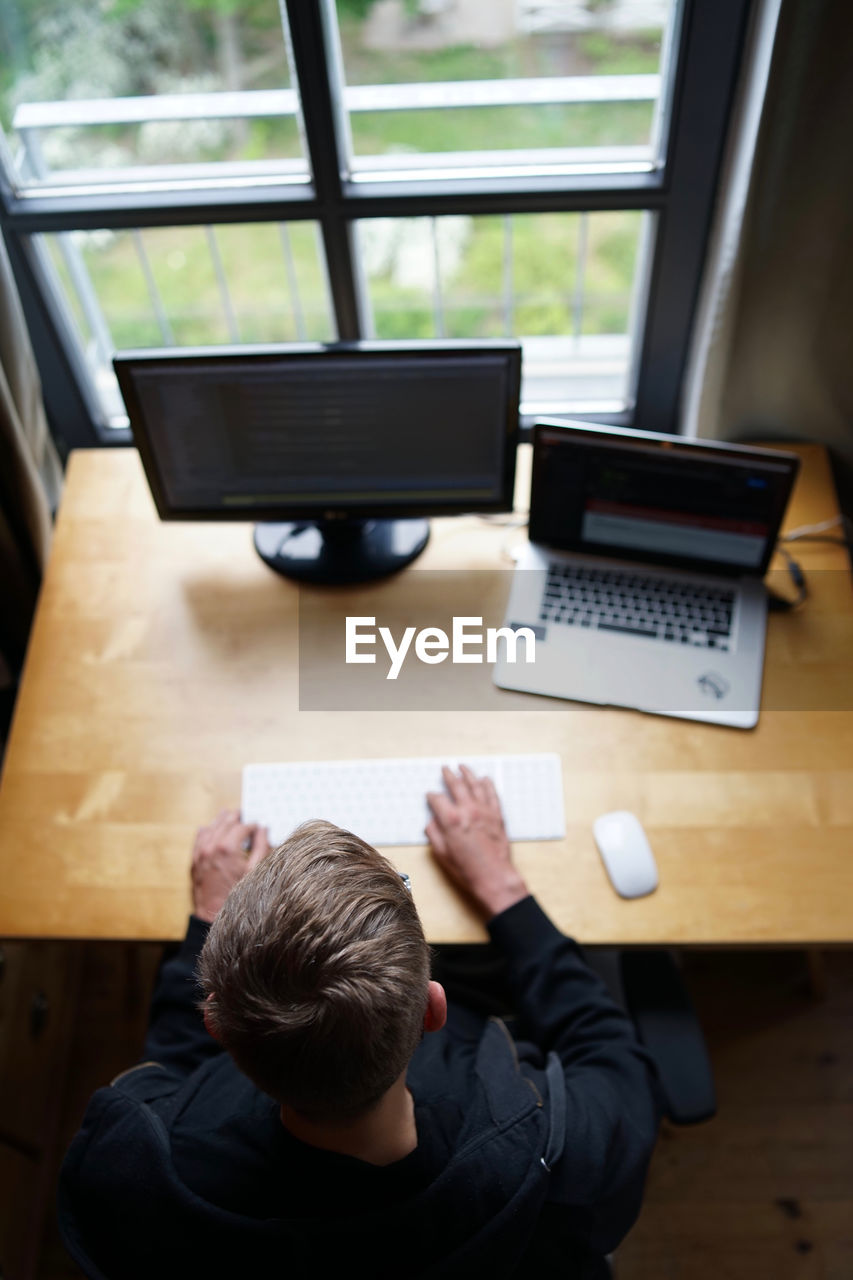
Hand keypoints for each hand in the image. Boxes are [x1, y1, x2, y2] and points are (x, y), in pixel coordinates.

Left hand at [190, 809, 270, 923]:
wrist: (213, 916)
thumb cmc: (237, 896)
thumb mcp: (255, 872)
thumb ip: (261, 847)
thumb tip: (263, 830)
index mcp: (228, 848)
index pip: (243, 826)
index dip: (253, 825)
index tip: (258, 827)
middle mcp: (211, 847)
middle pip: (226, 821)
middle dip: (238, 818)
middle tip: (246, 817)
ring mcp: (200, 852)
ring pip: (212, 826)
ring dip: (223, 821)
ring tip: (232, 819)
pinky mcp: (195, 860)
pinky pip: (200, 836)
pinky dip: (208, 830)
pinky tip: (213, 829)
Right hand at [426, 765, 528, 919]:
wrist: (494, 877)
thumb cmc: (468, 870)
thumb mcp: (442, 854)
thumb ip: (434, 834)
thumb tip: (433, 821)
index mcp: (451, 820)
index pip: (437, 799)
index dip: (432, 796)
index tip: (430, 796)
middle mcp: (468, 811)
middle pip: (456, 785)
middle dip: (449, 775)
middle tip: (445, 769)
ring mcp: (485, 811)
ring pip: (475, 785)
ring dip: (468, 774)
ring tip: (462, 767)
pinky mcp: (497, 816)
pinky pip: (492, 794)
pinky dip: (488, 785)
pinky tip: (485, 779)